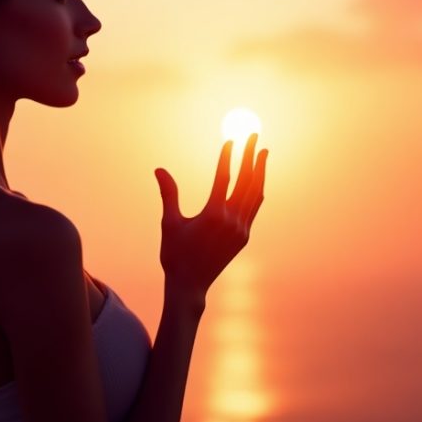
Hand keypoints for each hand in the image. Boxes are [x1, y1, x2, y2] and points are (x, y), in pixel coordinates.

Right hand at [154, 134, 267, 305]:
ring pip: (255, 194)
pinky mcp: (244, 237)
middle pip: (246, 181)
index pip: (224, 178)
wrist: (189, 286)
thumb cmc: (175, 254)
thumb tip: (159, 169)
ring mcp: (241, 230)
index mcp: (213, 215)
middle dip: (250, 156)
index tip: (230, 139)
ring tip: (262, 152)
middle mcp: (232, 221)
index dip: (227, 157)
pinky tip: (257, 180)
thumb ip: (169, 194)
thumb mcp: (169, 222)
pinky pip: (254, 208)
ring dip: (259, 171)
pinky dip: (256, 191)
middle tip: (253, 135)